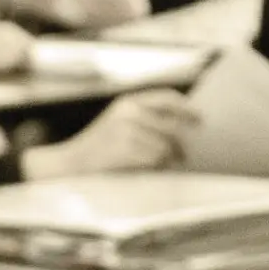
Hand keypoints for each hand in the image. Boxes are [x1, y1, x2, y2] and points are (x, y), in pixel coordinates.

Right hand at [22, 87, 196, 178]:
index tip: (200, 120)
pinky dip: (157, 167)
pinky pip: (155, 159)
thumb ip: (145, 120)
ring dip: (168, 159)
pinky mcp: (125, 148)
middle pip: (172, 126)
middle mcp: (128, 111)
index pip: (167, 98)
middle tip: (185, 156)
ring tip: (163, 166)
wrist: (68, 165)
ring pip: (165, 146)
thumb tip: (183, 130)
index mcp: (128, 102)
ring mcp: (127, 129)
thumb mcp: (118, 124)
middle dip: (182, 143)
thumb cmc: (97, 150)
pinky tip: (151, 171)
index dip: (187, 108)